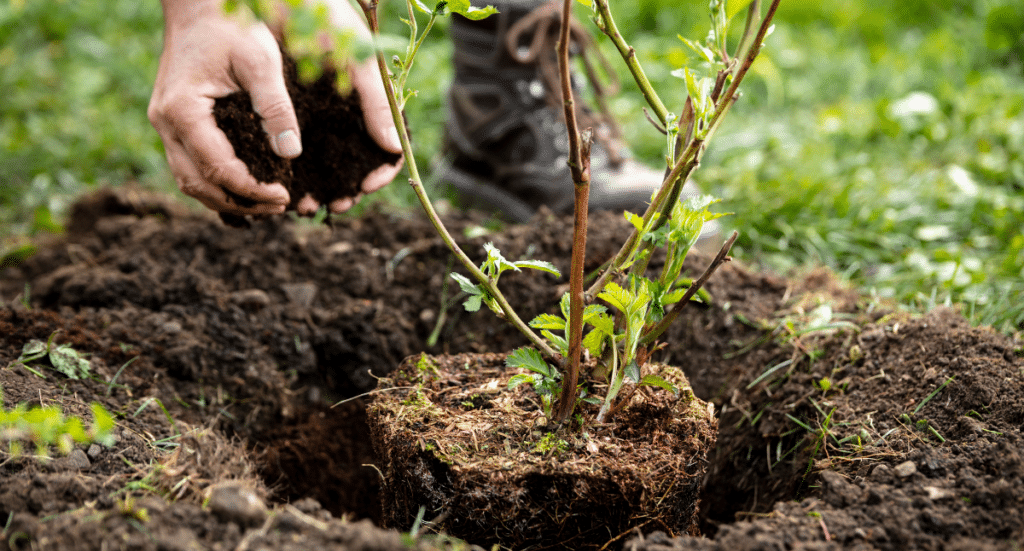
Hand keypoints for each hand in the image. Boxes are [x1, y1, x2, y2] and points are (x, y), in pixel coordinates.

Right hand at [149, 0, 296, 215]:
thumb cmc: (231, 25)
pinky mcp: (173, 121)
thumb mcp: (261, 61)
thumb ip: (275, 107)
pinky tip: (246, 189)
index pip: (219, 169)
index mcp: (182, 111)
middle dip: (240, 203)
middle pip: (198, 185)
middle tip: (279, 207)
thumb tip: (290, 153)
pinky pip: (190, 165)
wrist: (199, 3)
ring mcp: (164, 124)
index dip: (253, 190)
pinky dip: (216, 184)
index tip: (285, 196)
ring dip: (226, 199)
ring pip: (190, 180)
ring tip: (266, 204)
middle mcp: (165, 122)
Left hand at [296, 0, 402, 214]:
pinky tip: (288, 186)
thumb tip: (393, 148)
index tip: (367, 184)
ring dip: (321, 185)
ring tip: (308, 203)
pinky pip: (297, 150)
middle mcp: (346, 109)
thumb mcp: (355, 55)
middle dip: (348, 186)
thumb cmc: (322, 15)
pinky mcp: (292, 111)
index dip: (381, 170)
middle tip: (337, 204)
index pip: (386, 145)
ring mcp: (320, 112)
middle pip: (355, 160)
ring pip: (326, 161)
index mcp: (368, 98)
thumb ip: (376, 98)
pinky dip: (296, 171)